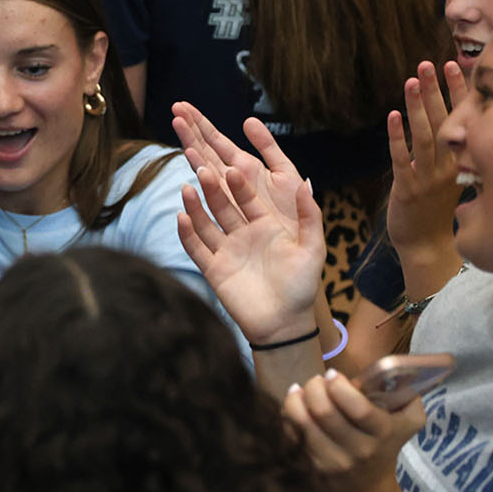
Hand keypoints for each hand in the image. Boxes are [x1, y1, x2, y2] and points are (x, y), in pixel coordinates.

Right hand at [177, 123, 324, 344]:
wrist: (284, 323)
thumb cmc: (301, 287)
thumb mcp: (312, 249)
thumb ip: (310, 217)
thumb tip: (307, 183)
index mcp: (265, 225)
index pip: (248, 198)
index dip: (240, 185)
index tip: (232, 168)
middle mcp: (242, 234)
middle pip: (223, 206)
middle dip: (213, 188)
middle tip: (204, 169)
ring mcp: (225, 251)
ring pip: (206, 223)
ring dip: (196, 206)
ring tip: (187, 187)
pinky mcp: (213, 269)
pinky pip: (196, 248)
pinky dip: (187, 234)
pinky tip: (180, 217)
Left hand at [282, 369, 426, 491]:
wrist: (368, 488)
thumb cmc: (386, 444)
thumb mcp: (408, 422)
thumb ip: (410, 396)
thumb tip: (400, 372)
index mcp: (382, 433)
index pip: (359, 409)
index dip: (340, 387)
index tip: (333, 374)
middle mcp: (358, 450)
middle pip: (325, 412)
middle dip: (314, 387)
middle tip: (316, 381)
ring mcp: (333, 461)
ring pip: (303, 423)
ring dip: (295, 400)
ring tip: (299, 390)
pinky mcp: (312, 467)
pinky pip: (292, 435)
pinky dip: (288, 416)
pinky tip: (293, 406)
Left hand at [387, 61, 466, 259]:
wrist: (427, 246)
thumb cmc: (438, 209)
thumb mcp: (453, 175)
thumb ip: (455, 148)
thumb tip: (456, 117)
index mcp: (464, 161)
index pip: (463, 119)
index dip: (457, 91)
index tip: (452, 64)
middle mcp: (450, 167)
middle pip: (444, 121)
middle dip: (435, 91)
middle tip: (427, 64)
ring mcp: (429, 178)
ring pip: (423, 136)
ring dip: (417, 107)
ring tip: (411, 80)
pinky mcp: (408, 190)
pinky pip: (402, 159)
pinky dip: (397, 137)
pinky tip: (393, 116)